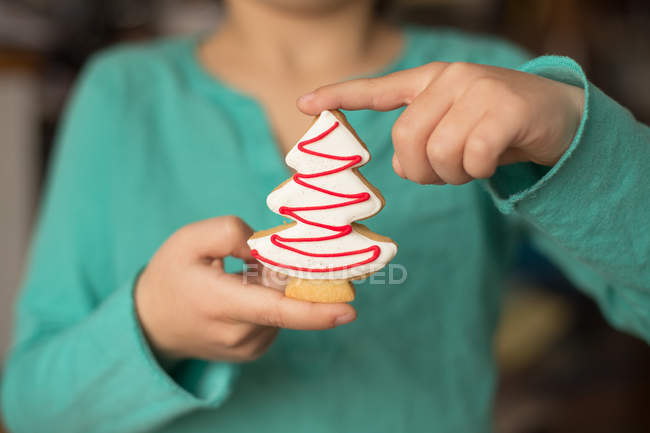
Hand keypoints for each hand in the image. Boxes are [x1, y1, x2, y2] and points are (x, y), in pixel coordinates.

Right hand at [135, 216, 356, 362]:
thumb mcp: (189, 239)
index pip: (276, 310)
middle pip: (286, 301)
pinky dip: (271, 299)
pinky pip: (277, 318)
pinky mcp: (253, 350)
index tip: (350, 310)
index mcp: (221, 304)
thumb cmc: (171, 275)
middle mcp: (238, 334)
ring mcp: (247, 347)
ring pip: (283, 307)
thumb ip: (231, 233)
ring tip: (239, 278)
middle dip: (290, 275)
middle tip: (261, 260)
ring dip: (276, 287)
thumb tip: (268, 248)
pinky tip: (244, 291)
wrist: (151, 322)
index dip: (317, 311)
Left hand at [298, 62, 584, 184]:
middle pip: (406, 139)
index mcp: (432, 81)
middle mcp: (451, 78)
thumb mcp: (454, 131)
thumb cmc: (497, 129)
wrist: (558, 116)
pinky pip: (472, 156)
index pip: (378, 88)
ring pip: (439, 151)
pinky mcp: (507, 106)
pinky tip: (492, 162)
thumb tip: (395, 166)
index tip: (303, 104)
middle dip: (420, 171)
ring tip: (471, 166)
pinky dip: (478, 172)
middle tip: (443, 174)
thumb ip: (422, 141)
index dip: (339, 96)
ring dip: (453, 174)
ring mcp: (479, 88)